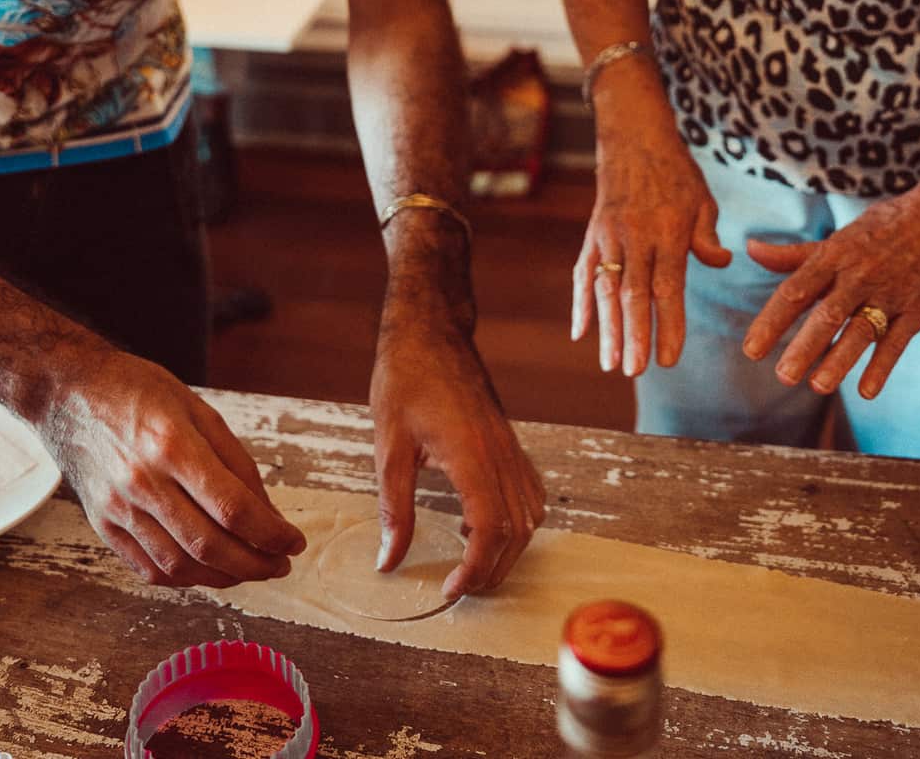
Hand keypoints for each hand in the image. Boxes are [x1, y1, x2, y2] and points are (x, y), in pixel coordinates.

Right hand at [45, 344, 305, 587]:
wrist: (68, 392)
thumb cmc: (137, 390)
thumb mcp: (196, 407)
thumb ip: (233, 460)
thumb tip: (265, 512)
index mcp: (172, 444)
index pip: (232, 506)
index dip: (270, 533)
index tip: (294, 542)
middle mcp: (143, 481)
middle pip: (208, 544)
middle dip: (255, 564)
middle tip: (279, 566)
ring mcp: (118, 507)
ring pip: (179, 565)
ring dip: (223, 577)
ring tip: (250, 570)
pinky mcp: (102, 524)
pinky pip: (148, 568)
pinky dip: (184, 578)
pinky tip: (208, 571)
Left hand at [370, 310, 545, 600]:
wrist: (430, 330)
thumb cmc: (405, 378)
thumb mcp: (389, 445)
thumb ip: (393, 506)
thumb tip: (388, 560)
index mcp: (471, 454)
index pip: (491, 529)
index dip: (475, 569)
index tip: (450, 589)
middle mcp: (500, 453)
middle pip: (517, 531)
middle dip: (493, 569)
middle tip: (459, 587)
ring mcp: (510, 446)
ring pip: (530, 516)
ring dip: (508, 549)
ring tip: (472, 564)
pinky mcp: (509, 441)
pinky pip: (530, 492)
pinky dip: (517, 521)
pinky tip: (485, 525)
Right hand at [574, 81, 729, 376]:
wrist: (632, 137)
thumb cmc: (675, 172)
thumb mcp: (702, 198)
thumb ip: (707, 235)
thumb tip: (720, 262)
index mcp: (667, 231)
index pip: (668, 287)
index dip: (668, 324)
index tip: (669, 359)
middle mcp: (635, 236)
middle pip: (633, 293)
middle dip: (633, 335)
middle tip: (634, 372)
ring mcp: (608, 235)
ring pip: (604, 288)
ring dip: (606, 328)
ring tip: (609, 364)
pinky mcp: (592, 233)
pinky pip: (583, 272)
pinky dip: (579, 303)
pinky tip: (581, 333)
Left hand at [742, 164, 919, 397]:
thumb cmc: (875, 233)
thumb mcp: (834, 239)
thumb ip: (792, 255)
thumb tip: (750, 250)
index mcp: (833, 257)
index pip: (796, 290)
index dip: (772, 320)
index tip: (751, 350)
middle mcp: (859, 276)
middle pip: (828, 315)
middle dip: (804, 347)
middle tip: (782, 375)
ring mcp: (889, 295)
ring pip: (861, 331)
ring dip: (840, 361)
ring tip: (817, 386)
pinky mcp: (915, 311)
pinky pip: (896, 342)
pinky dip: (882, 367)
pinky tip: (866, 391)